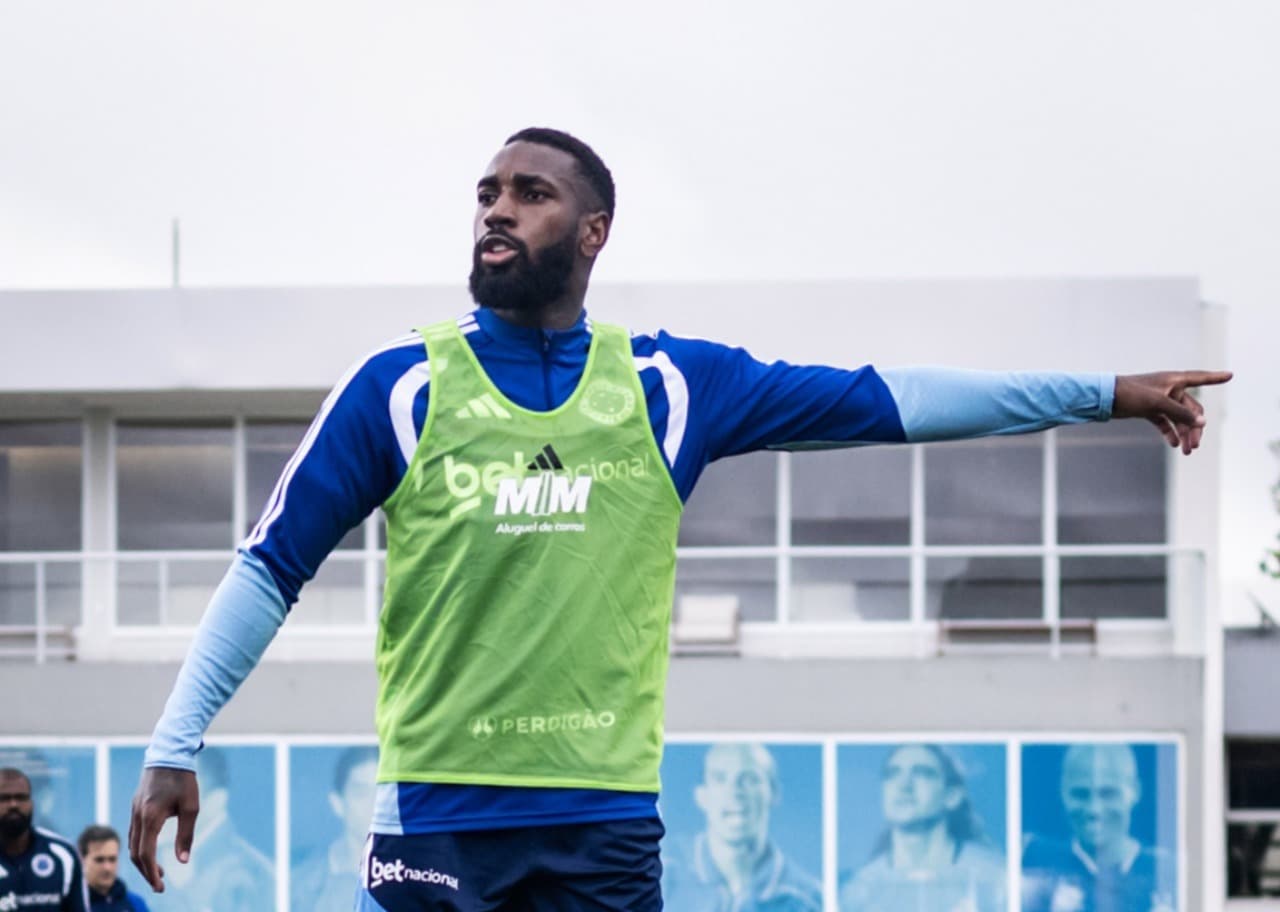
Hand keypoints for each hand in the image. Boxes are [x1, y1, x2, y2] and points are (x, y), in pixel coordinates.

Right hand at [128, 766, 198, 892]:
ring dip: (143, 860)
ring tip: (159, 871)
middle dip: (146, 871)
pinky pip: (134, 833)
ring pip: (132, 844)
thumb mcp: (191, 807)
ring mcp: (134, 811)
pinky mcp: (136, 807)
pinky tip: (152, 850)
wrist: (169, 753)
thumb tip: (183, 860)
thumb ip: (186, 834)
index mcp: (150, 818)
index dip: (151, 873)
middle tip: (160, 885)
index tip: (160, 886)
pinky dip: (141, 847)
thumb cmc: (183, 779)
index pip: (145, 854)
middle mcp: (138, 816)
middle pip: (135, 853)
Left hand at [1112, 370, 1231, 454]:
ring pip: (1178, 418)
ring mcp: (1159, 399)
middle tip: (1194, 446)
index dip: (1215, 378)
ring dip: (1184, 433)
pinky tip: (1173, 444)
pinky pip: (1164, 422)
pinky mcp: (1149, 409)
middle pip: (1190, 408)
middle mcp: (1169, 388)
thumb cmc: (1131, 394)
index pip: (1200, 378)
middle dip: (1194, 427)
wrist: (1104, 399)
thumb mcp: (1158, 403)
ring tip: (1186, 451)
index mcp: (1173, 380)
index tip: (1230, 375)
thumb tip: (1202, 422)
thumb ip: (1180, 413)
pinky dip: (1170, 432)